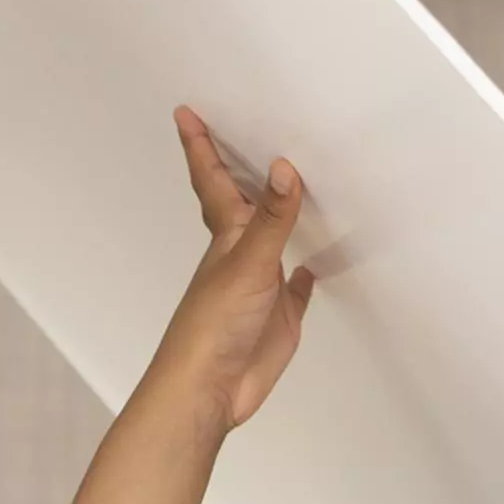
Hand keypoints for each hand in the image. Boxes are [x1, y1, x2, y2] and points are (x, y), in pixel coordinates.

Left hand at [135, 108, 315, 440]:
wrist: (210, 391)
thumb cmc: (212, 328)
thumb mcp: (247, 263)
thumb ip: (271, 218)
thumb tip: (285, 167)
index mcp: (227, 237)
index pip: (212, 181)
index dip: (200, 147)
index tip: (185, 113)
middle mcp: (243, 255)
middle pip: (244, 203)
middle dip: (241, 169)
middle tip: (243, 132)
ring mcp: (263, 286)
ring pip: (275, 238)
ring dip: (283, 213)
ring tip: (298, 182)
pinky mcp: (281, 316)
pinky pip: (298, 286)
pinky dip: (308, 270)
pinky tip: (317, 260)